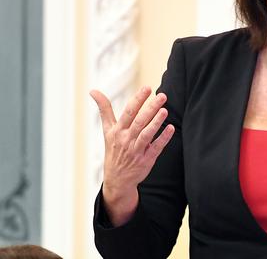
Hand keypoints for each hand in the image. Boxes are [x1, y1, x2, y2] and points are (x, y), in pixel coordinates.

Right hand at [89, 86, 174, 224]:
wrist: (116, 179)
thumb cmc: (113, 149)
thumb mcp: (107, 130)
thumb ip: (104, 109)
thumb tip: (93, 91)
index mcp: (118, 130)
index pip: (128, 112)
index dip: (137, 100)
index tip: (147, 88)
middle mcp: (126, 140)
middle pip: (139, 121)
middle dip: (150, 108)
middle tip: (162, 96)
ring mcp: (136, 150)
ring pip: (146, 135)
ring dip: (156, 123)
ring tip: (165, 110)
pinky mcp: (146, 160)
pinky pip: (155, 148)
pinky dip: (163, 139)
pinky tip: (171, 128)